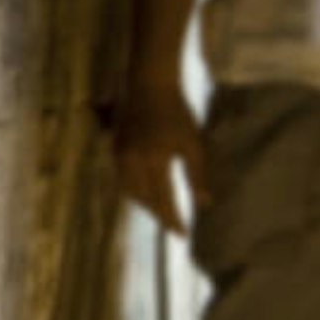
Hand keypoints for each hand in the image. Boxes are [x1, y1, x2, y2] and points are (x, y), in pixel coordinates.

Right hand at [109, 77, 204, 237]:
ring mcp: (119, 155)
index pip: (162, 200)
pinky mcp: (114, 148)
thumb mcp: (194, 144)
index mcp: (152, 160)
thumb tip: (205, 204)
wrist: (149, 83)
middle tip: (172, 225)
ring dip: (144, 204)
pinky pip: (122, 178)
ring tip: (160, 211)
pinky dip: (134, 190)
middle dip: (157, 214)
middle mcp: (130, 161)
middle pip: (143, 199)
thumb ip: (198, 175)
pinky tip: (146, 190)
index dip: (172, 219)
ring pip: (129, 191)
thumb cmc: (177, 112)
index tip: (182, 235)